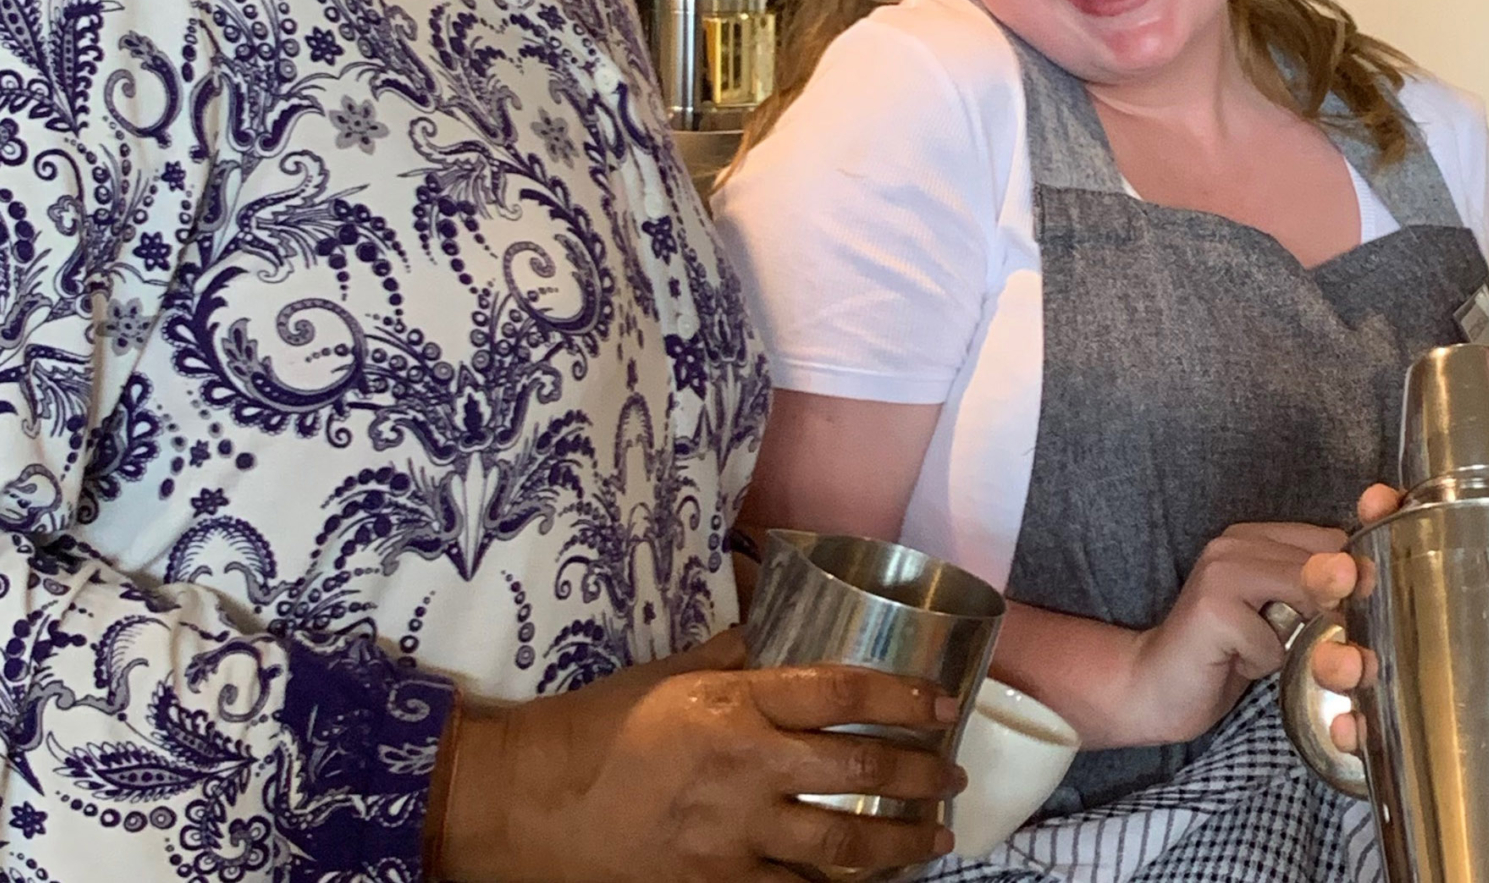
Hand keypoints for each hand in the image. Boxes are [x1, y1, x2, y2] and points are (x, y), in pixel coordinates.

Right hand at [436, 628, 964, 882]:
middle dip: (921, 776)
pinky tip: (871, 882)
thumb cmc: (598, 728)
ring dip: (900, 843)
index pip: (843, 694)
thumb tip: (776, 630)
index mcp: (736, 705)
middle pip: (861, 772)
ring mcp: (735, 835)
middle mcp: (748, 768)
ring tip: (936, 837)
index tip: (946, 703)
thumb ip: (732, 655)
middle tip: (953, 775)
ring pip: (843, 846)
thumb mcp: (668, 673)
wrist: (534, 804)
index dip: (905, 697)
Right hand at [1116, 520, 1348, 748]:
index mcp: (1257, 536)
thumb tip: (1366, 586)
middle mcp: (1237, 541)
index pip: (1334, 541)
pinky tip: (1234, 662)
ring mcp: (1221, 570)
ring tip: (1260, 648)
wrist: (1154, 687)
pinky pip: (1274, 643)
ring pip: (1306, 599)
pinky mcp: (1211, 608)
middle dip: (1330, 614)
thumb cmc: (1226, 655)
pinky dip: (1263, 662)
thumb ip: (1317, 595)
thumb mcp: (1280, 620)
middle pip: (1327, 569)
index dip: (1353, 580)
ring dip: (1294, 640)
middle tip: (1298, 640)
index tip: (1344, 611)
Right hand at [1300, 484, 1488, 752]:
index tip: (1377, 500)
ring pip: (1339, 650)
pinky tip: (1355, 728)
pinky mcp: (1388, 726)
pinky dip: (1349, 725)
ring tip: (1351, 665)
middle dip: (1332, 572)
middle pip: (1349, 584)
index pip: (1398, 530)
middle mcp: (1402, 619)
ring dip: (1334, 654)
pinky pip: (1354, 721)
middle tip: (1345, 576)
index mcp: (1441, 578)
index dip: (1379, 510)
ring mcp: (1390, 672)